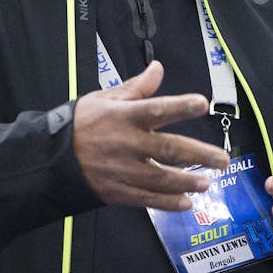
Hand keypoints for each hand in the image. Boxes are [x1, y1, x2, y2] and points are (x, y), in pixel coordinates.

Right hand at [72, 61, 228, 210]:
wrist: (50, 158)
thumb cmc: (82, 124)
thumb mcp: (104, 99)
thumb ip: (136, 88)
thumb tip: (158, 68)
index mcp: (124, 117)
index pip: (156, 109)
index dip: (180, 106)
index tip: (203, 104)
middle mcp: (126, 144)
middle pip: (168, 149)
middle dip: (198, 155)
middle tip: (223, 159)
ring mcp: (123, 170)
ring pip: (161, 178)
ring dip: (186, 182)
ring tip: (207, 183)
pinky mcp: (118, 191)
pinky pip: (147, 199)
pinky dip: (167, 203)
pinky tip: (186, 203)